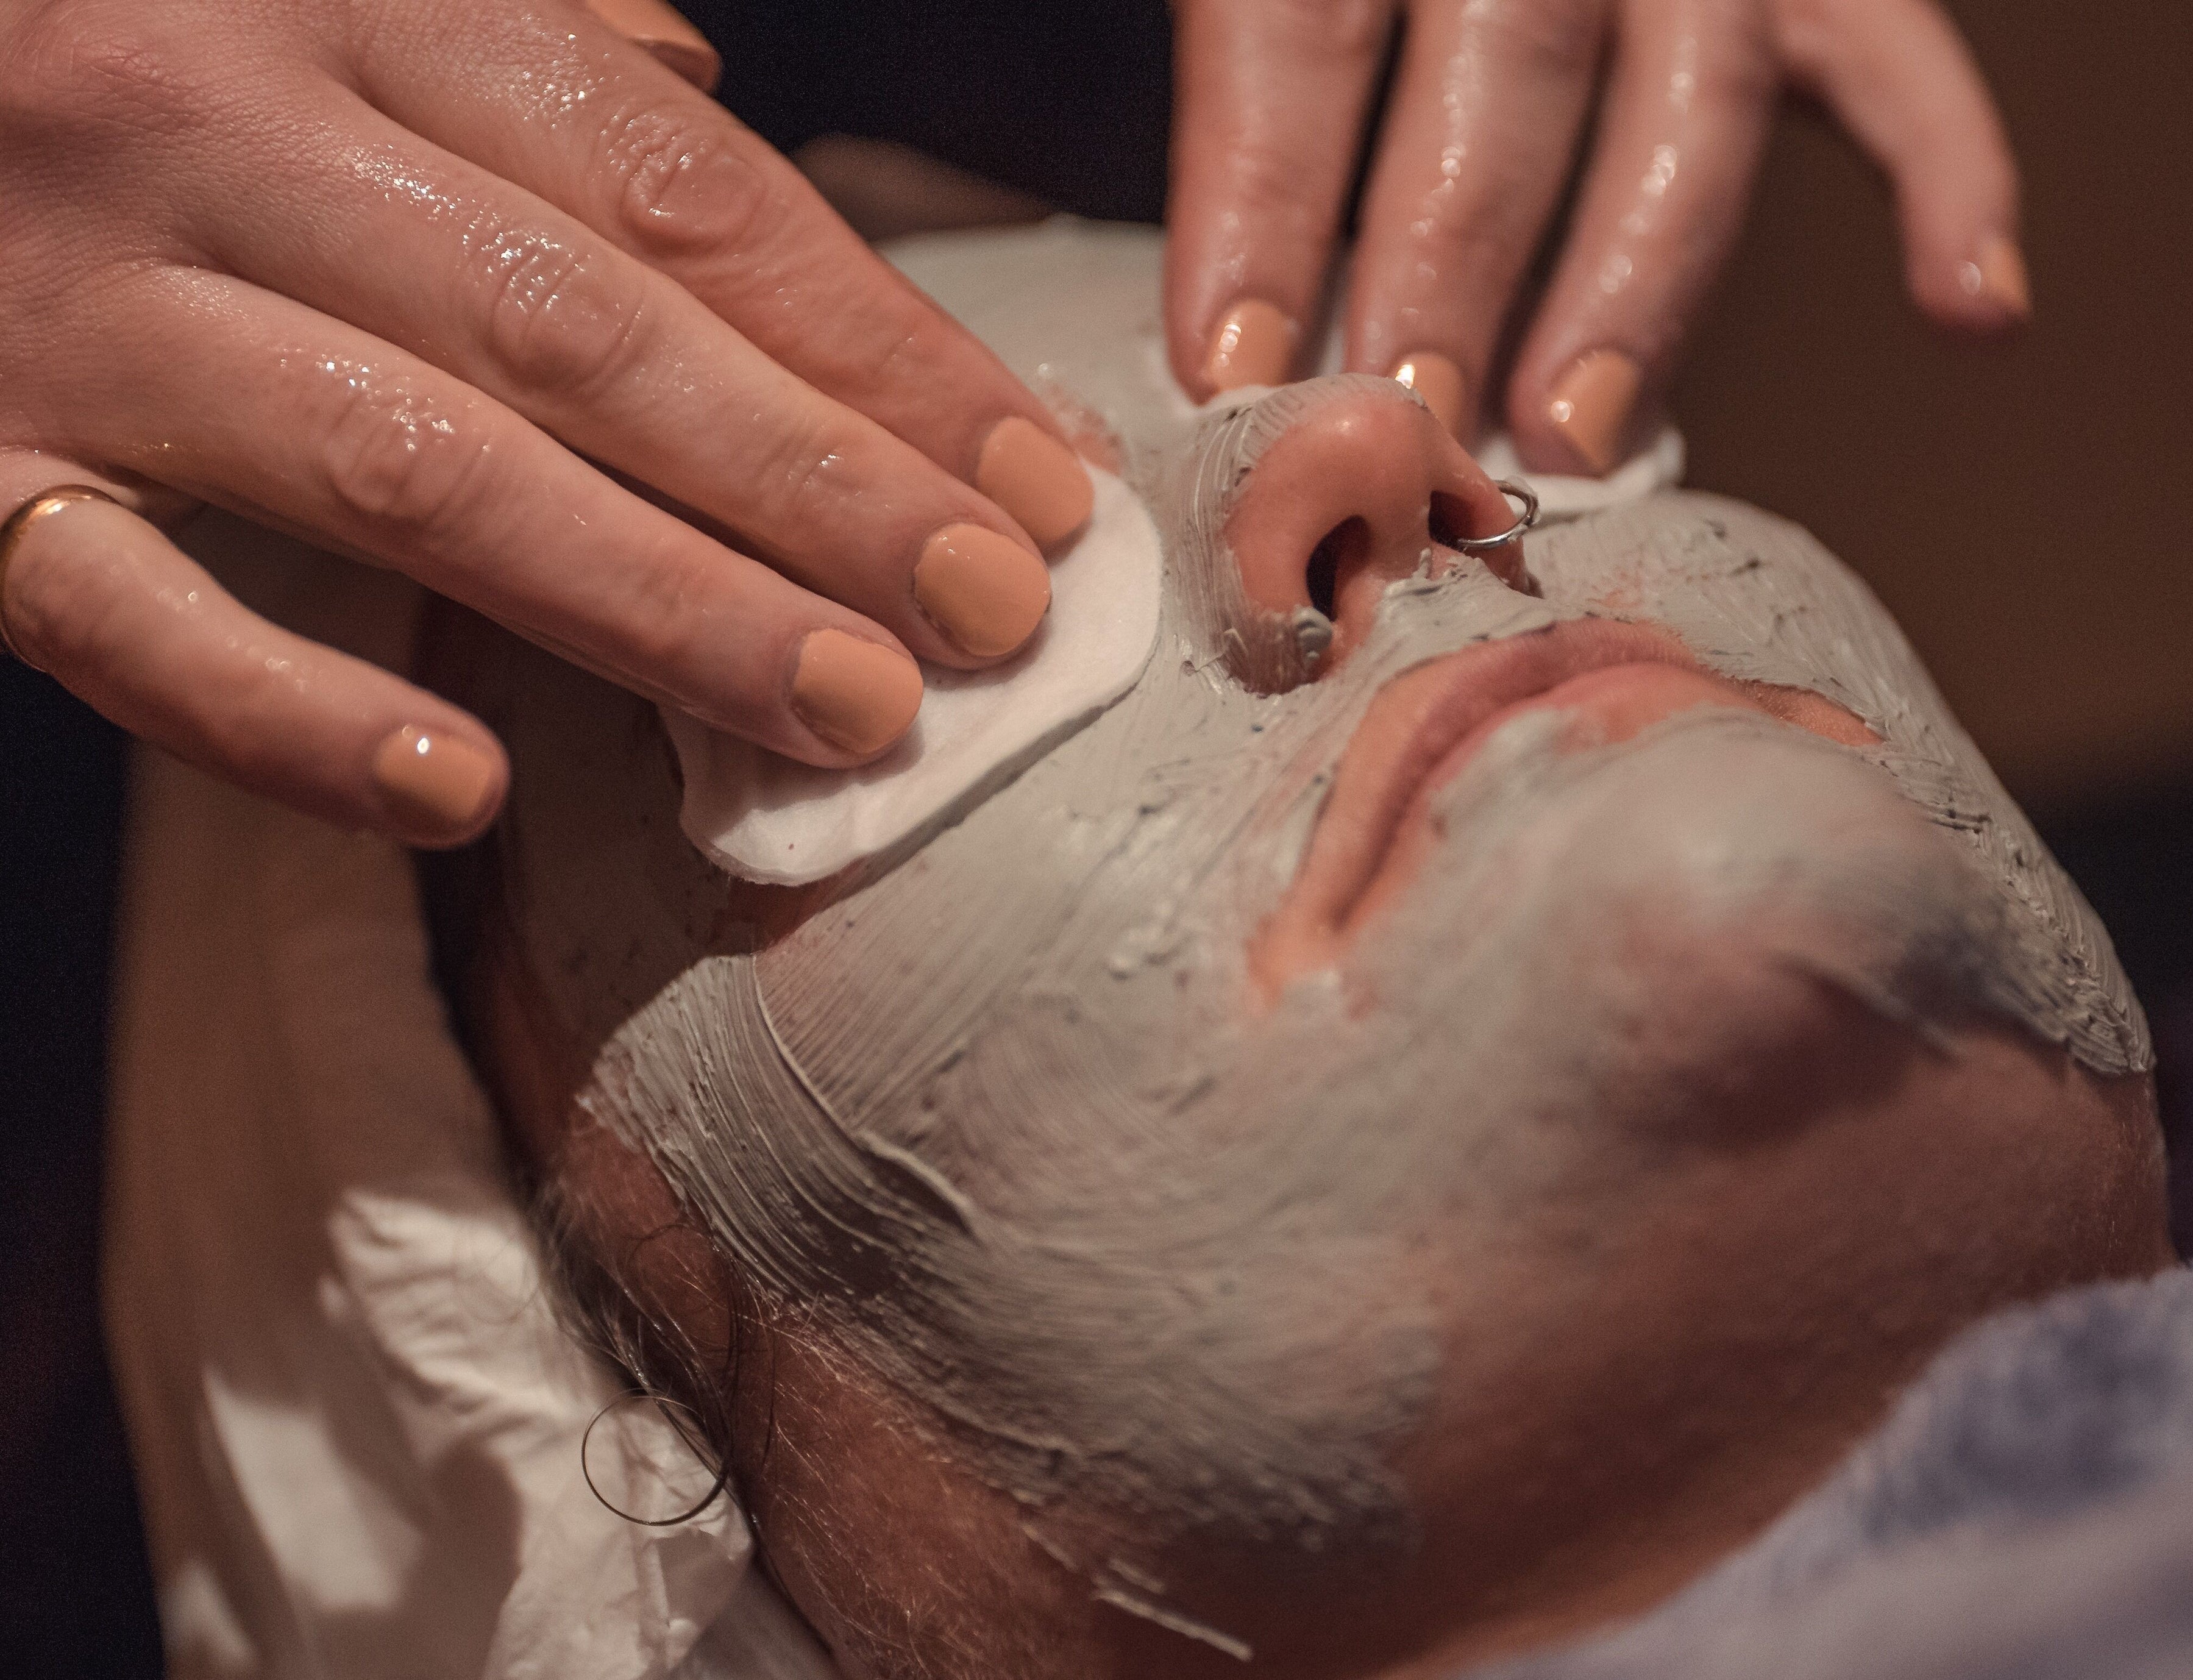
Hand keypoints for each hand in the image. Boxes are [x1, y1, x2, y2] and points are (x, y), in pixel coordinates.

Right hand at [0, 0, 1094, 845]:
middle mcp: (221, 131)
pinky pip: (127, 617)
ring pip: (420, 471)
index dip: (880, 344)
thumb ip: (512, 39)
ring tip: (850, 712)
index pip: (684, 190)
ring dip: (660, 607)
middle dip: (820, 487)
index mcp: (353, 1)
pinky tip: (457, 796)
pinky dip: (289, 716)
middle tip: (997, 615)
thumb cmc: (121, 38)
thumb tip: (698, 90)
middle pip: (588, 332)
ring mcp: (77, 307)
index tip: (1034, 479)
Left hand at [1165, 0, 2025, 472]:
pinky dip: (1950, 176)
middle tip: (1412, 432)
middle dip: (1452, 266)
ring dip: (1637, 281)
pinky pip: (1897, 57)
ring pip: (1693, 93)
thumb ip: (1238, 67)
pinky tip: (1971, 313)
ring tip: (1573, 441)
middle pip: (1507, 67)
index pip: (1306, 26)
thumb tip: (1220, 333)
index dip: (1267, 204)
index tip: (1234, 374)